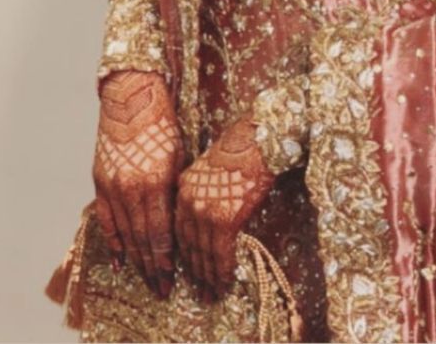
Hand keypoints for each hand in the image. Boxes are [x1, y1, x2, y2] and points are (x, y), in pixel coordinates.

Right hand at [92, 70, 184, 298]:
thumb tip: (178, 225)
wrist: (132, 98)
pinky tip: (118, 260)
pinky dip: (113, 240)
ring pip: (125, 233)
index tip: (174, 279)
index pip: (160, 233)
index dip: (166, 259)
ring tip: (146, 280)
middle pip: (142, 239)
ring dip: (135, 259)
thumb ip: (176, 192)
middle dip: (153, 267)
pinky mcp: (100, 180)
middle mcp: (131, 188)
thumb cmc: (165, 125)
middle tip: (162, 289)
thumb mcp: (179, 158)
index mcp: (156, 182)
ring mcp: (112, 186)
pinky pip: (106, 219)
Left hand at [175, 118, 274, 300]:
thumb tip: (212, 216)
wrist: (256, 139)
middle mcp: (189, 203)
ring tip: (211, 295)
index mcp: (183, 189)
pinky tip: (225, 283)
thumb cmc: (241, 148)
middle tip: (199, 292)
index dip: (185, 254)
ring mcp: (205, 212)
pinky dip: (223, 271)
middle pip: (188, 246)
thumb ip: (203, 192)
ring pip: (203, 253)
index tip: (189, 271)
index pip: (179, 230)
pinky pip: (221, 253)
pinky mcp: (224, 219)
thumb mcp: (211, 168)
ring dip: (208, 277)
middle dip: (194, 272)